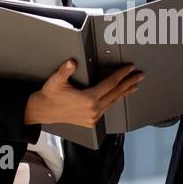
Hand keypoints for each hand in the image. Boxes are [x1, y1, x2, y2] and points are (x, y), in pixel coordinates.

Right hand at [25, 61, 143, 128]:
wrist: (42, 111)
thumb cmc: (50, 96)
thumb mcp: (56, 81)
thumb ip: (65, 71)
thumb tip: (72, 62)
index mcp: (88, 99)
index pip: (110, 84)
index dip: (121, 75)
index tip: (130, 69)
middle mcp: (93, 110)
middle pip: (116, 94)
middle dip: (129, 84)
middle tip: (140, 76)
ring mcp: (93, 117)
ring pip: (113, 102)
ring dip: (124, 93)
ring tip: (134, 86)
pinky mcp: (91, 121)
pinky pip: (106, 108)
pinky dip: (114, 100)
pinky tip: (118, 96)